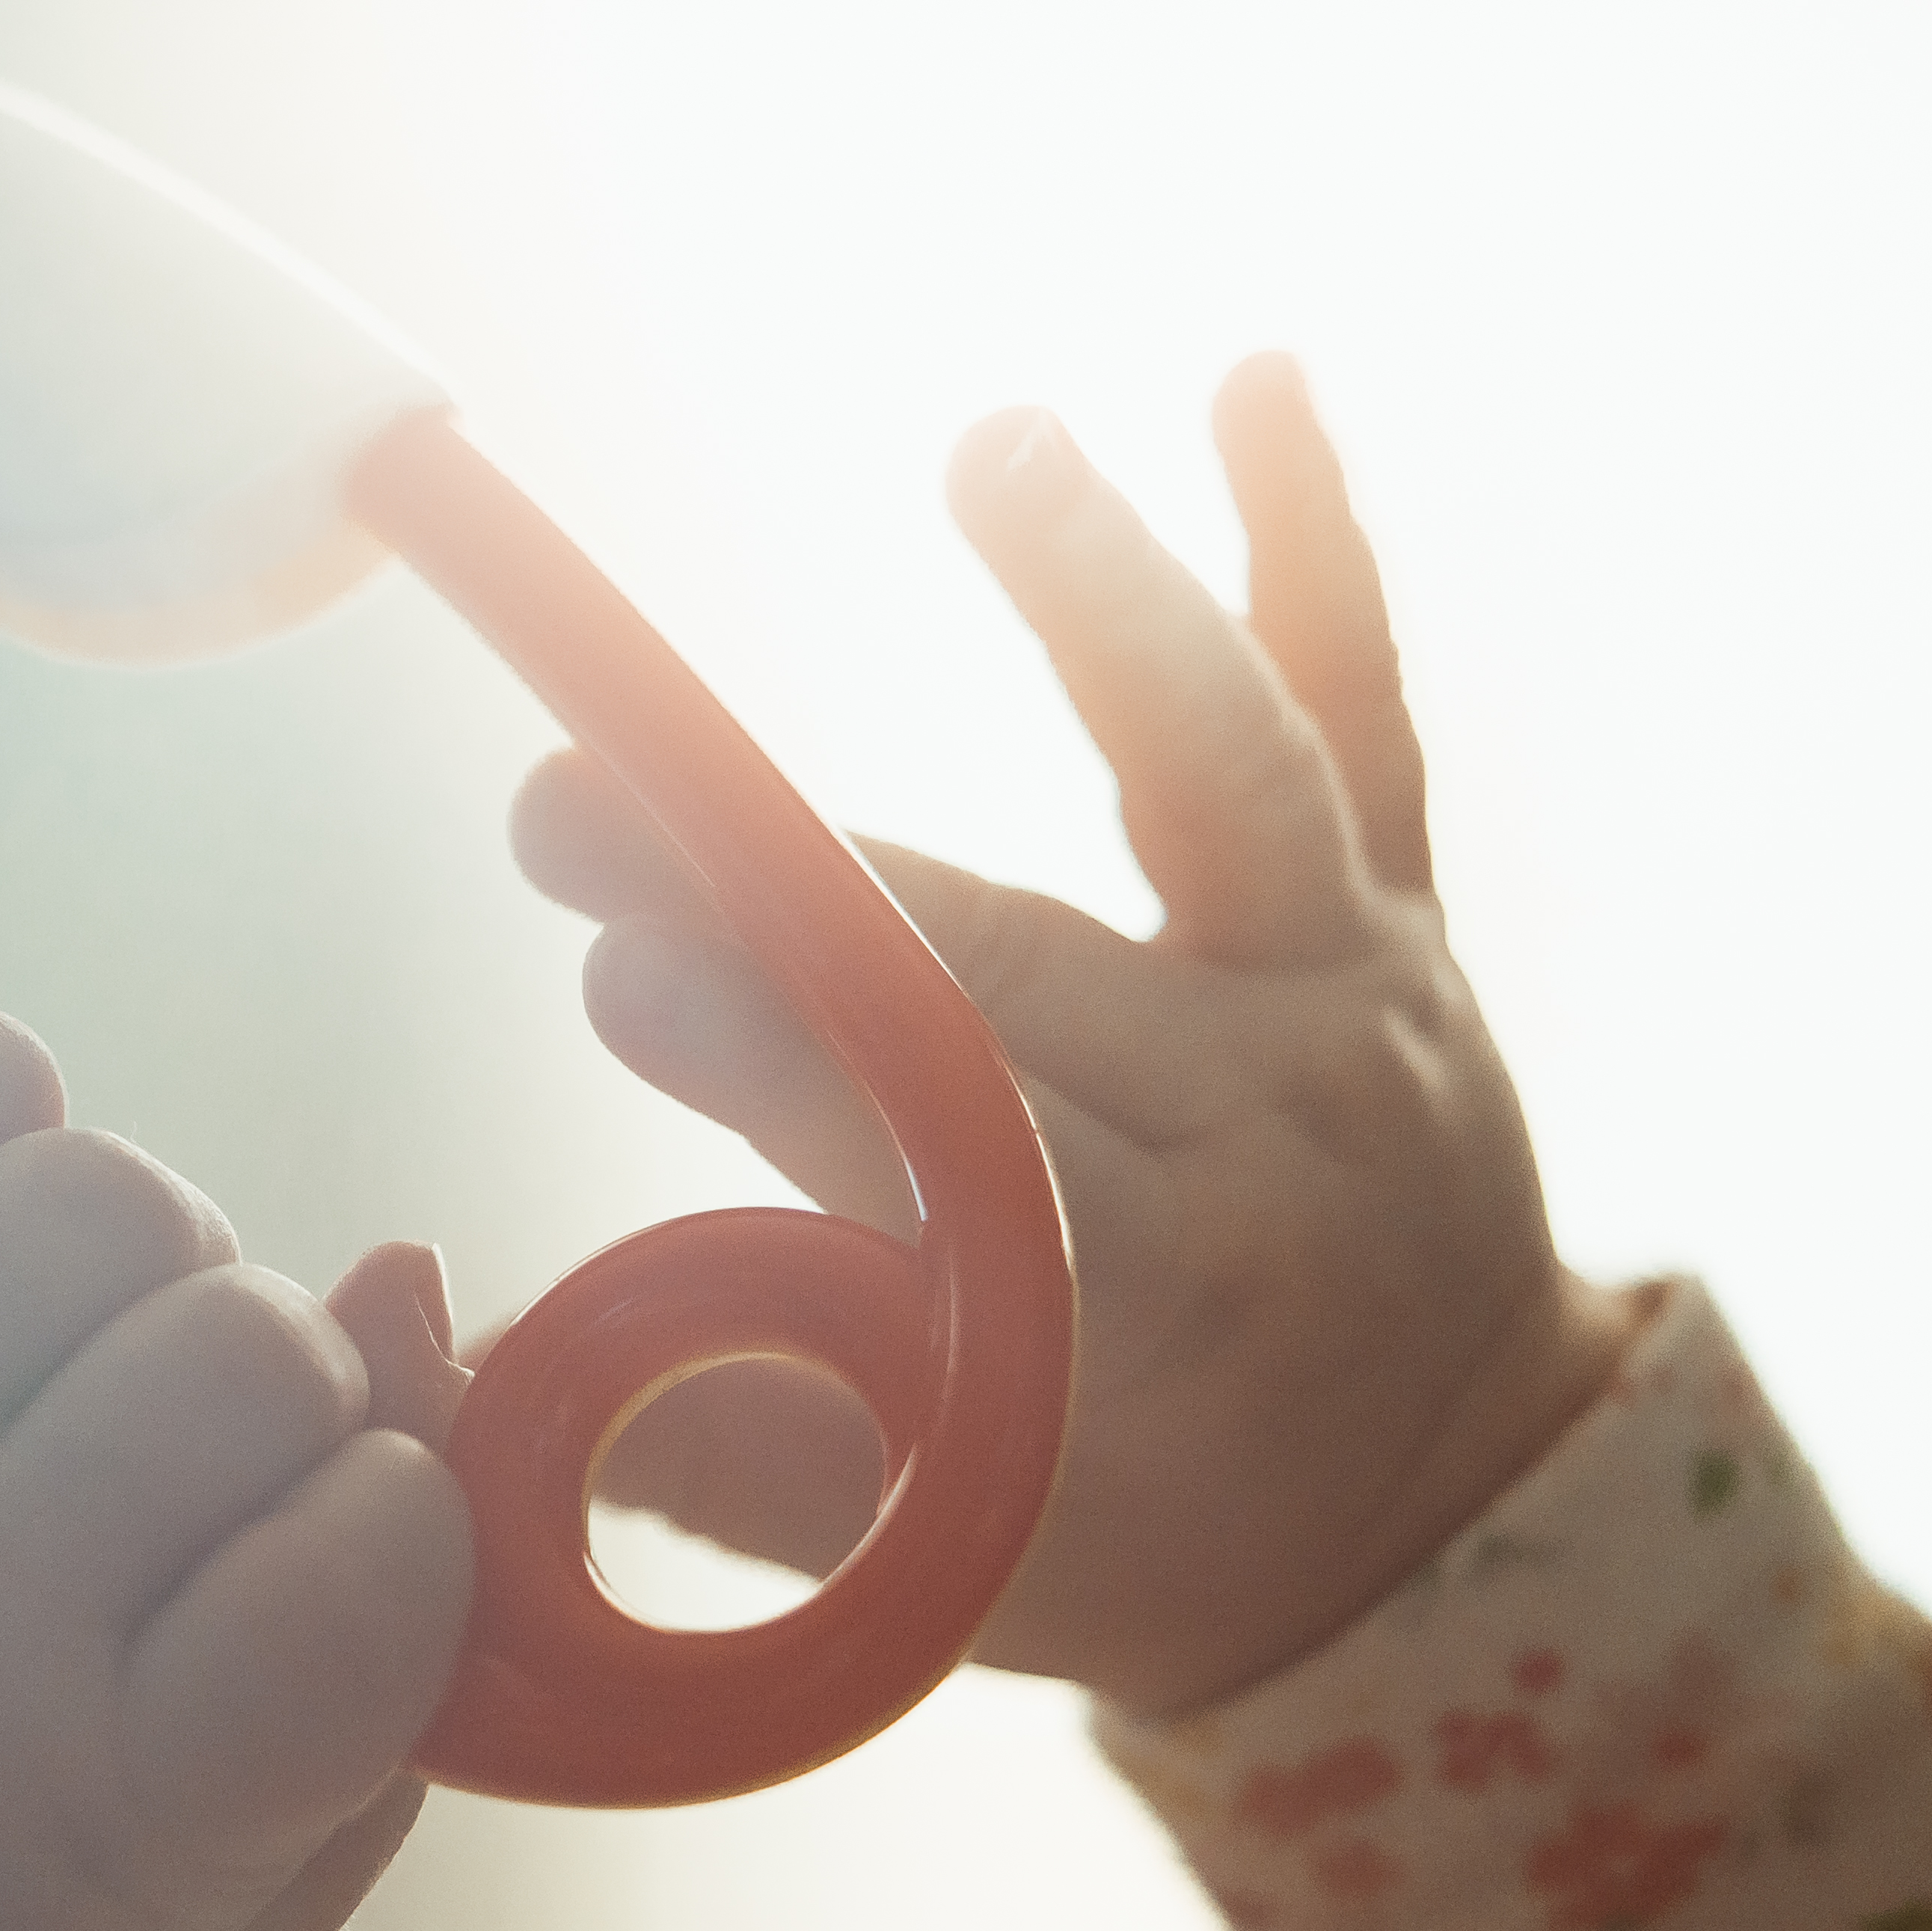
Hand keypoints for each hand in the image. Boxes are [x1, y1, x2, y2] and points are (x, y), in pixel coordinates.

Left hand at [0, 1002, 476, 1930]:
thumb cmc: (67, 1853)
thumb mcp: (283, 1828)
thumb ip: (404, 1596)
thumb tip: (405, 1273)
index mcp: (115, 1802)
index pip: (353, 1569)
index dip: (406, 1524)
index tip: (352, 1563)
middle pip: (246, 1349)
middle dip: (289, 1387)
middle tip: (214, 1471)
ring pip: (97, 1197)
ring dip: (149, 1258)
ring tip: (102, 1361)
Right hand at [512, 357, 1639, 1719]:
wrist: (1446, 1512)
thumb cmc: (1152, 1538)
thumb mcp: (953, 1559)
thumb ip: (739, 1452)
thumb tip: (485, 1356)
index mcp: (1173, 1310)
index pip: (950, 1158)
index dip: (781, 1066)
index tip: (616, 973)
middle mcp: (1289, 1128)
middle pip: (1014, 963)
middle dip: (781, 879)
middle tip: (576, 799)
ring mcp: (1358, 998)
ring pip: (1222, 779)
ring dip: (1100, 606)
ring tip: (998, 450)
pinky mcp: (1394, 915)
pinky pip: (1362, 713)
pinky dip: (1314, 538)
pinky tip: (1250, 372)